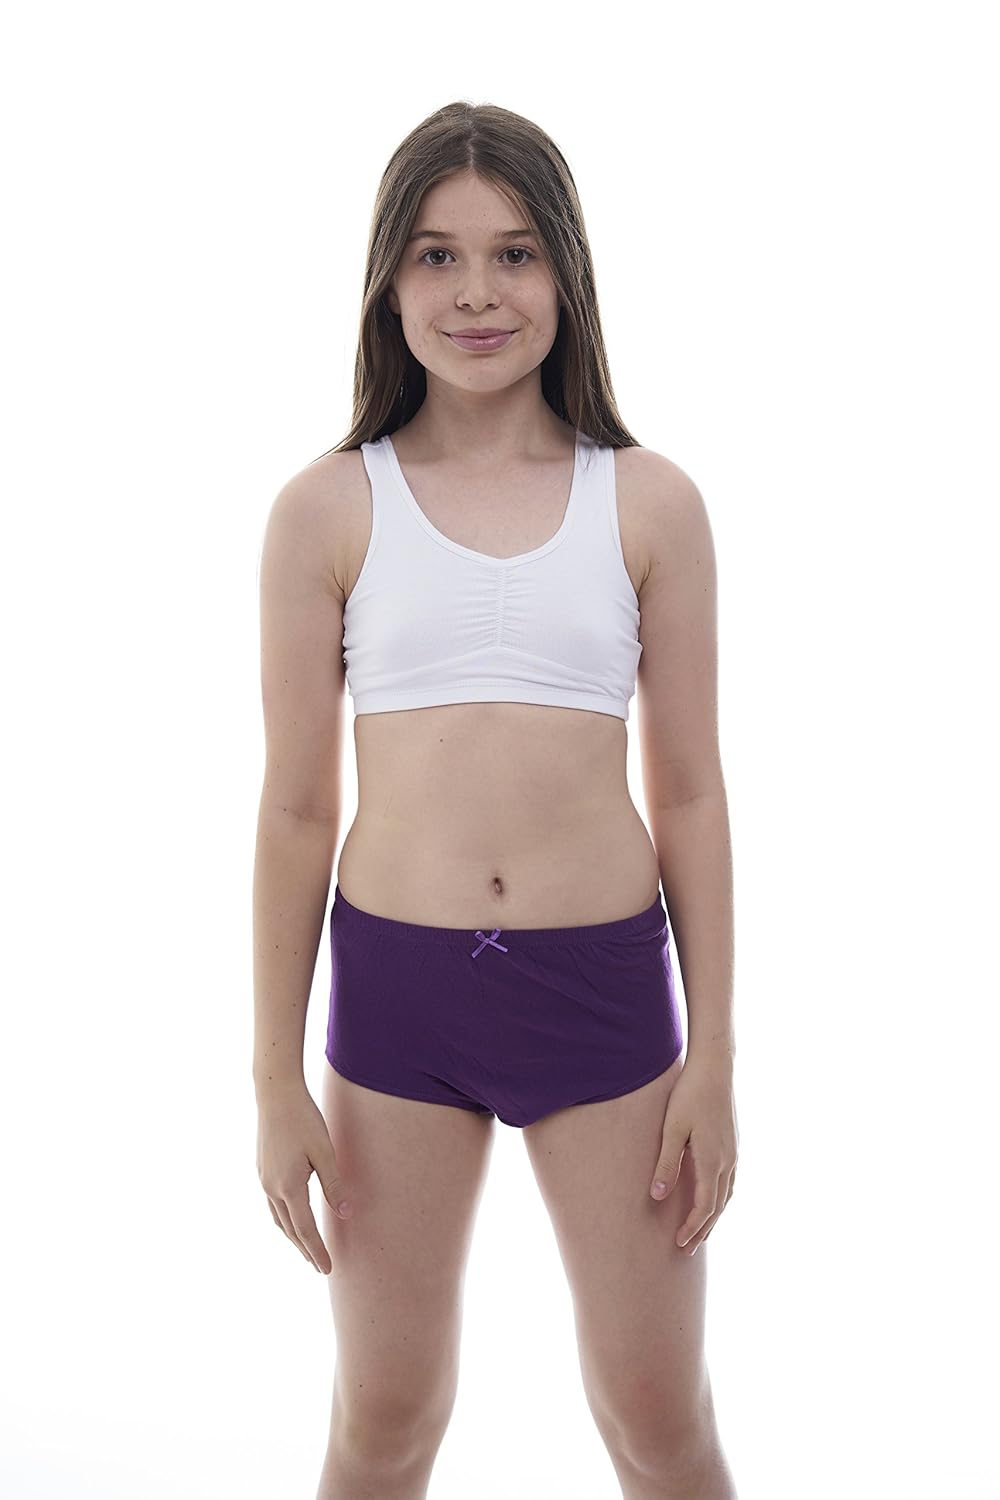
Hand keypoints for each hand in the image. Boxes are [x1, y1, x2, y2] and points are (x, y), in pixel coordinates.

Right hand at [256, 1083, 353, 1274]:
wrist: (275, 1094)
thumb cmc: (304, 1119)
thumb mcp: (325, 1152)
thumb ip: (334, 1185)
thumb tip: (345, 1213)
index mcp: (289, 1186)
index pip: (305, 1230)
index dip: (317, 1251)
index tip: (327, 1269)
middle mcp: (271, 1187)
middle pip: (289, 1229)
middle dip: (305, 1249)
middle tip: (319, 1267)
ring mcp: (264, 1178)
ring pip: (278, 1218)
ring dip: (292, 1236)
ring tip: (306, 1247)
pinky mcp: (262, 1169)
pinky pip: (273, 1204)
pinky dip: (284, 1219)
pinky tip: (291, 1216)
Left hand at [649, 1054, 737, 1253]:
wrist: (715, 1068)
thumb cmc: (689, 1094)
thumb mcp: (672, 1129)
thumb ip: (666, 1163)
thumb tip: (657, 1196)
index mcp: (712, 1160)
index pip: (705, 1207)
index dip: (692, 1228)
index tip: (679, 1244)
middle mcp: (728, 1161)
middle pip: (718, 1207)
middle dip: (703, 1230)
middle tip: (688, 1250)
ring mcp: (734, 1153)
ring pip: (726, 1196)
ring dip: (713, 1217)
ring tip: (700, 1232)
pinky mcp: (733, 1144)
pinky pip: (729, 1182)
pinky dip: (720, 1199)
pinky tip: (712, 1200)